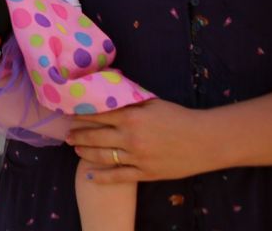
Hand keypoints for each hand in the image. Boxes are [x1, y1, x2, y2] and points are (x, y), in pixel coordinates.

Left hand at [68, 99, 214, 184]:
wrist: (205, 141)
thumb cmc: (179, 118)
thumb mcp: (152, 103)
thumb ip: (129, 101)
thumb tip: (108, 94)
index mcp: (131, 117)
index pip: (96, 115)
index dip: (79, 115)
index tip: (68, 114)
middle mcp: (130, 137)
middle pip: (94, 137)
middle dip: (77, 135)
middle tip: (66, 134)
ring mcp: (137, 157)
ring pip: (102, 157)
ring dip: (84, 153)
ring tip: (75, 148)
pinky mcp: (145, 173)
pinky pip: (118, 177)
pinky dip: (101, 177)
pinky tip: (89, 175)